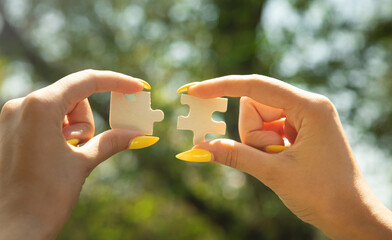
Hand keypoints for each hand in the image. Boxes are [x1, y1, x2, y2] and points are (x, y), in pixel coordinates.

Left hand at [0, 70, 156, 239]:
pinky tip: (45, 163)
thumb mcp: (83, 164)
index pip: (85, 82)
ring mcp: (5, 123)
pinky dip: (48, 137)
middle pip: (68, 98)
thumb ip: (111, 142)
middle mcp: (18, 107)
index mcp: (39, 106)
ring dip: (66, 130)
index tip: (137, 87)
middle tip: (82, 147)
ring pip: (51, 111)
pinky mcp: (0, 139)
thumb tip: (139, 135)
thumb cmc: (48, 197)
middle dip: (83, 120)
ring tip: (62, 158)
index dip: (115, 82)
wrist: (13, 233)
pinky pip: (32, 126)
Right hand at [176, 75, 391, 239]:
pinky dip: (264, 147)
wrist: (351, 217)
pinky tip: (283, 162)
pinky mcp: (299, 132)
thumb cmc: (323, 194)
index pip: (256, 87)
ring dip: (258, 144)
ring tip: (280, 163)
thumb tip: (200, 147)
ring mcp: (304, 119)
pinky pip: (267, 131)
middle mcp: (307, 106)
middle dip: (251, 134)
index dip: (222, 87)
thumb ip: (236, 155)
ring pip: (258, 121)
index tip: (195, 90)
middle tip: (268, 157)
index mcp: (309, 107)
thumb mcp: (274, 173)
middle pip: (254, 107)